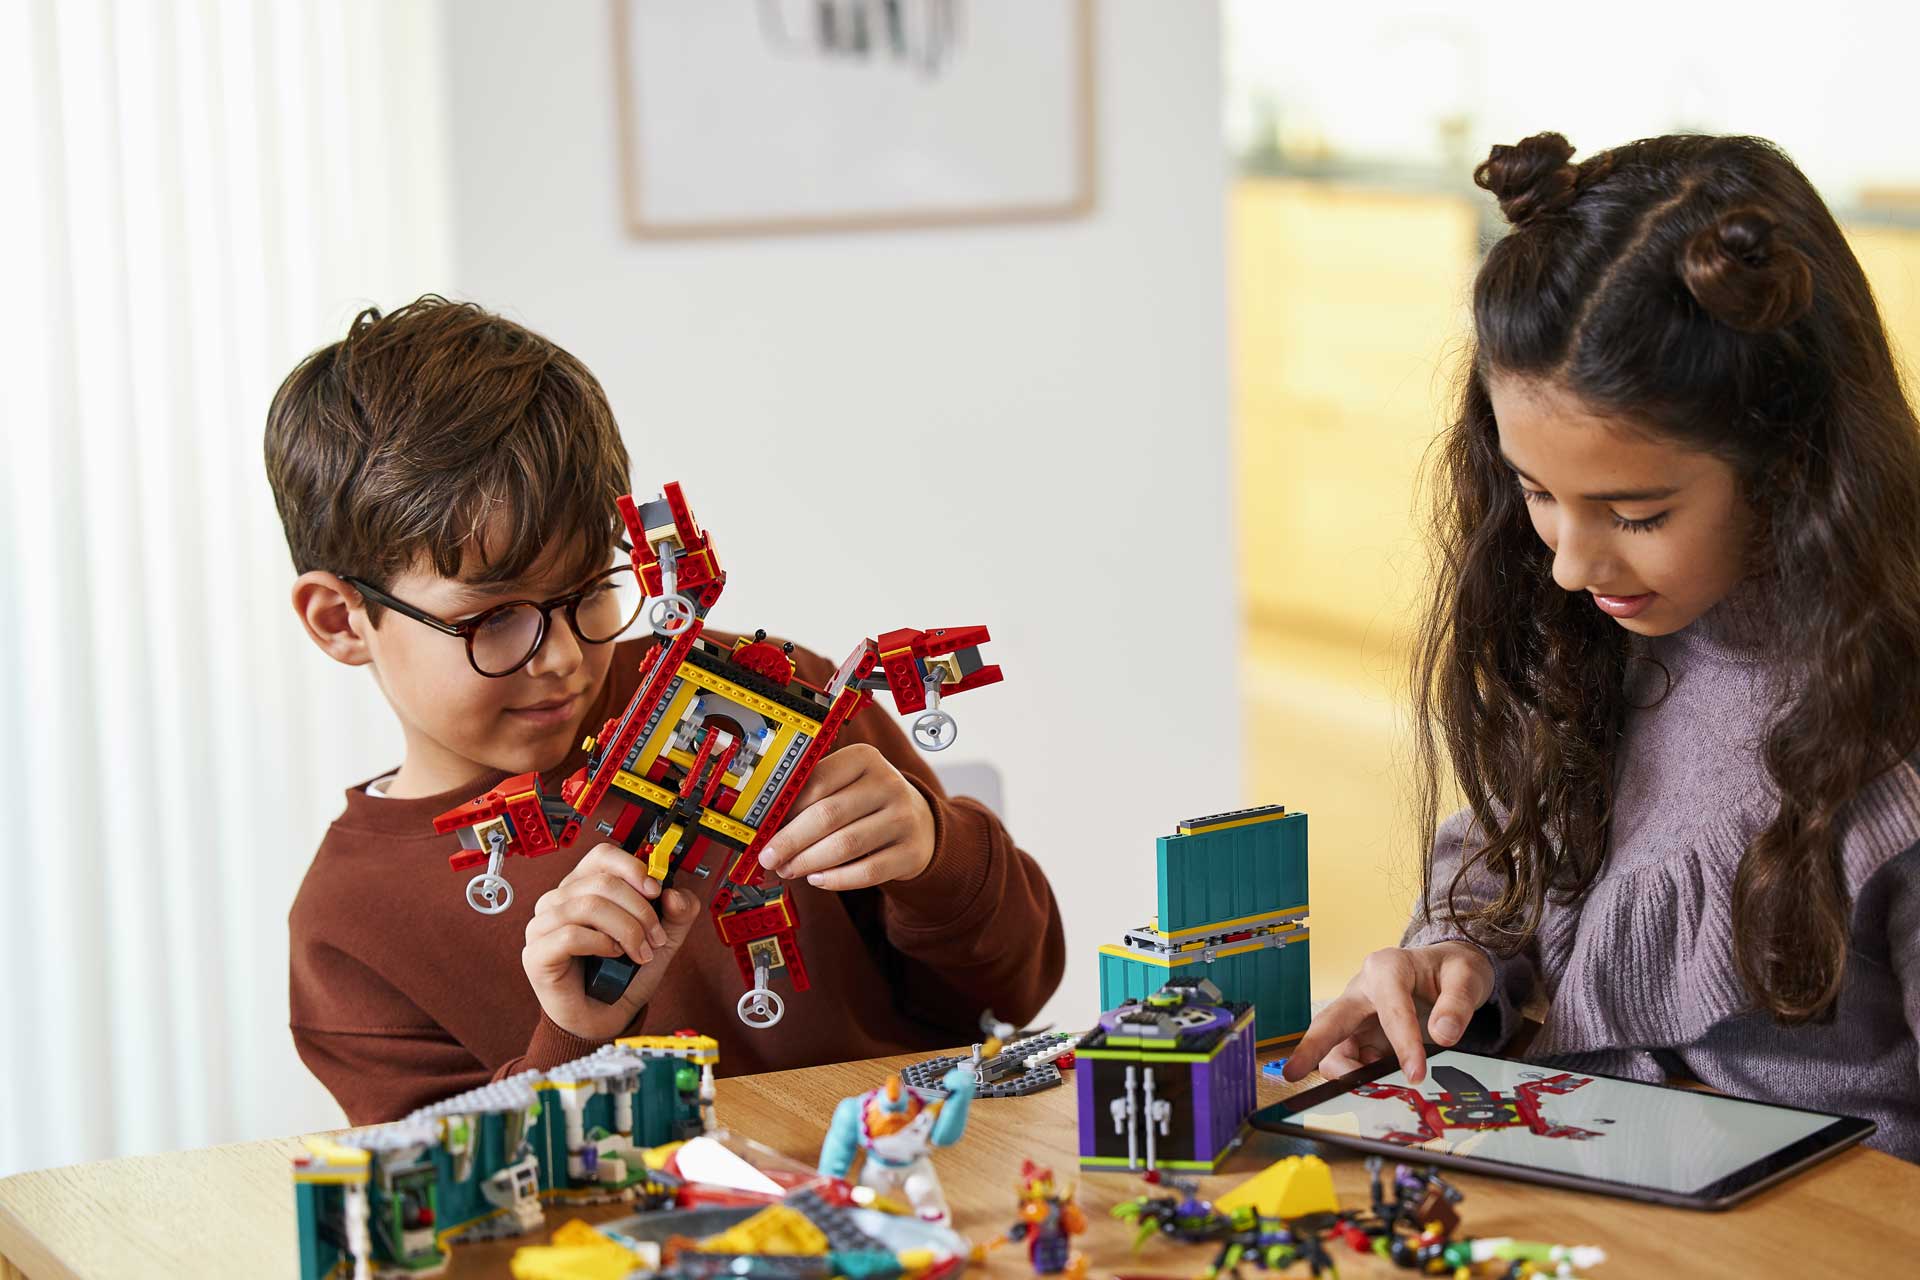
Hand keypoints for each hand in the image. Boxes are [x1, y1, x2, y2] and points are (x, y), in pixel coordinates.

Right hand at [522, 843, 700, 1039]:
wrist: (606, 1017)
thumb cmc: (624, 975)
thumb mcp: (662, 940)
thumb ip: (677, 914)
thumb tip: (675, 893)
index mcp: (583, 887)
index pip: (602, 856)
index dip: (632, 869)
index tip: (656, 892)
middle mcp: (559, 901)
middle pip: (602, 882)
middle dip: (640, 910)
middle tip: (657, 937)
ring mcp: (543, 926)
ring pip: (588, 905)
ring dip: (626, 929)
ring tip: (640, 952)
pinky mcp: (537, 954)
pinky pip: (570, 935)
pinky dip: (601, 943)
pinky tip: (614, 954)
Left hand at [755, 743, 935, 890]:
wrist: (919, 823)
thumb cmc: (867, 803)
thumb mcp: (846, 784)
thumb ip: (812, 796)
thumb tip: (768, 826)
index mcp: (864, 758)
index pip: (816, 781)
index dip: (785, 809)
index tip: (764, 829)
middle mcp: (888, 784)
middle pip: (828, 814)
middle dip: (791, 841)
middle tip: (770, 858)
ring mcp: (903, 818)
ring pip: (846, 845)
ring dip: (809, 862)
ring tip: (789, 869)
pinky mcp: (911, 852)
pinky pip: (868, 871)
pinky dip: (837, 879)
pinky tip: (818, 879)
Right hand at [1280, 941, 1493, 1083]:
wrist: (1448, 971)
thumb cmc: (1452, 969)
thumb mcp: (1466, 976)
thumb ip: (1457, 1004)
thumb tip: (1443, 1035)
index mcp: (1386, 967)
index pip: (1390, 1008)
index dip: (1402, 1043)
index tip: (1416, 1074)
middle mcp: (1363, 989)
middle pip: (1330, 1020)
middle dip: (1312, 1047)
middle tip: (1293, 1073)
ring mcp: (1358, 1014)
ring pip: (1335, 1045)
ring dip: (1344, 1070)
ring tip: (1369, 1092)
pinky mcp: (1361, 1034)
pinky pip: (1351, 1058)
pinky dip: (1358, 1077)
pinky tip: (1375, 1088)